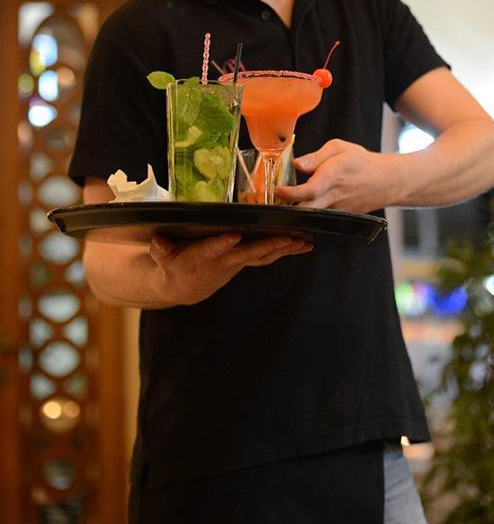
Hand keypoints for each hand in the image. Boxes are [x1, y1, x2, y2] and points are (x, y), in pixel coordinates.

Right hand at [148, 232, 311, 304]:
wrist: (185, 287)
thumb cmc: (172, 264)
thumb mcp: (161, 256)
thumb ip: (161, 247)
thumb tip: (158, 239)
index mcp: (202, 256)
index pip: (212, 249)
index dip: (222, 244)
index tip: (234, 236)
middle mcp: (224, 260)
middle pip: (249, 253)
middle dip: (269, 245)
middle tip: (288, 238)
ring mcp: (238, 262)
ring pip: (264, 255)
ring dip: (284, 248)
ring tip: (305, 241)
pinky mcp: (246, 261)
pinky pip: (269, 256)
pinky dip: (287, 250)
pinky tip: (305, 244)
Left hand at [276, 139, 392, 212]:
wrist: (386, 181)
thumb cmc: (361, 161)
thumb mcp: (339, 148)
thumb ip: (315, 157)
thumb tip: (296, 164)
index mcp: (334, 175)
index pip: (310, 189)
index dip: (290, 192)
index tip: (276, 189)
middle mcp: (334, 195)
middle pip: (306, 208)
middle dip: (286, 208)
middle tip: (270, 202)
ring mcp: (337, 209)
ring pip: (311, 215)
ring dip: (295, 211)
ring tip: (280, 203)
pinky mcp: (338, 216)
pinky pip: (319, 216)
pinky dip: (307, 212)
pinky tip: (298, 205)